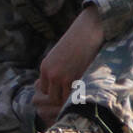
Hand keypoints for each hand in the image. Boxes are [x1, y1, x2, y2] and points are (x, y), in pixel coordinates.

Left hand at [34, 5, 104, 125]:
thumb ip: (57, 70)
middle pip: (52, 97)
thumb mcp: (60, 56)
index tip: (65, 95)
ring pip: (62, 99)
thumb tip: (61, 85)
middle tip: (72, 101)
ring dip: (70, 100)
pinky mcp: (74, 78)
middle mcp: (50, 74)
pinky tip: (85, 95)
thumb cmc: (77, 42)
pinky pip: (74, 95)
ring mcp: (61, 77)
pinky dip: (79, 97)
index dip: (55, 93)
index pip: (45, 90)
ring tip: (79, 100)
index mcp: (45, 67)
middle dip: (62, 99)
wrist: (87, 31)